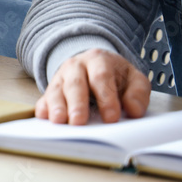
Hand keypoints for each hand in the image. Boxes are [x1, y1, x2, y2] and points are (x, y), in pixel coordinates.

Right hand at [36, 48, 150, 124]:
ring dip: (56, 106)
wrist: (95, 64)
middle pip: (75, 83)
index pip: (101, 77)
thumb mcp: (133, 78)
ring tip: (58, 121)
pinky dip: (43, 107)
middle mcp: (76, 66)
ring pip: (56, 90)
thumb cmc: (116, 76)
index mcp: (99, 60)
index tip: (111, 118)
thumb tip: (134, 110)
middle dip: (77, 103)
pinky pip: (44, 97)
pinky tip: (43, 116)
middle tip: (79, 121)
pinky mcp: (51, 89)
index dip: (106, 97)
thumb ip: (138, 93)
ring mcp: (61, 77)